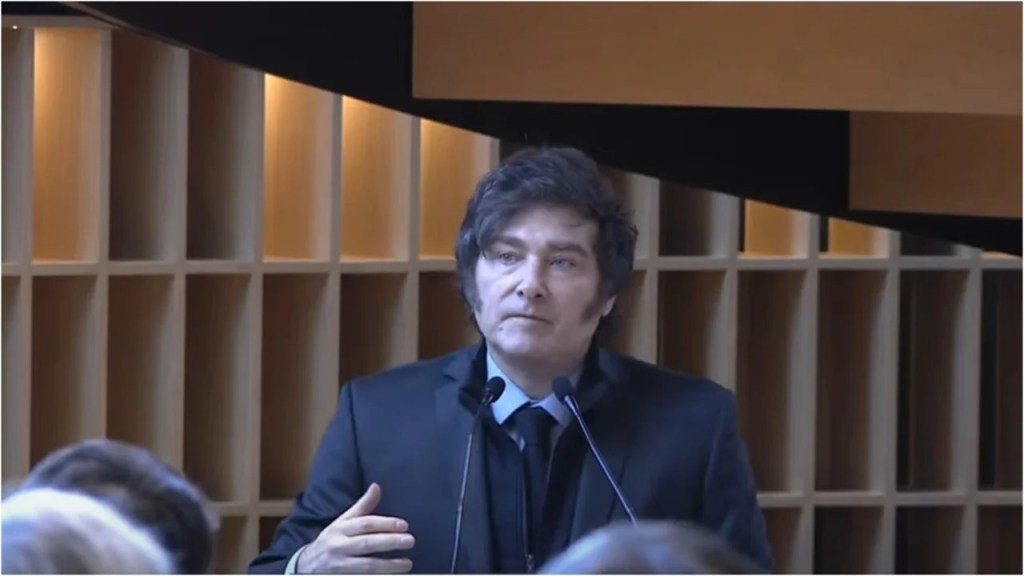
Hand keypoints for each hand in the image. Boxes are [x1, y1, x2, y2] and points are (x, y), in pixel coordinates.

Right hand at [296, 483, 414, 573]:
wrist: (305, 566)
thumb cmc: (331, 540)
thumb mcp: (342, 522)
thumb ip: (362, 506)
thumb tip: (377, 486)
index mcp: (340, 529)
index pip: (364, 524)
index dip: (385, 523)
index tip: (404, 525)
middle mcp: (339, 546)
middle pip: (367, 544)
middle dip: (389, 542)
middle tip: (410, 540)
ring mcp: (339, 566)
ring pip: (366, 566)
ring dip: (388, 565)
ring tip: (407, 564)